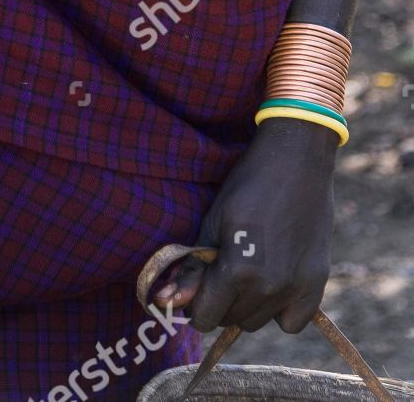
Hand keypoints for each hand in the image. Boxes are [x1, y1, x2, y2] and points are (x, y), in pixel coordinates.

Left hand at [153, 117, 336, 333]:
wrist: (296, 161)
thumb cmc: (247, 185)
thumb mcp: (212, 221)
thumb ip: (192, 267)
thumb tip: (165, 302)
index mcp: (238, 270)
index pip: (205, 317)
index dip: (194, 304)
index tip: (196, 286)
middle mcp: (269, 287)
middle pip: (231, 320)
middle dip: (219, 301)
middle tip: (222, 269)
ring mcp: (296, 288)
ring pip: (258, 320)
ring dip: (246, 304)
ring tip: (247, 268)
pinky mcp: (317, 284)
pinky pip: (291, 321)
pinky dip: (279, 311)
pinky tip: (273, 282)